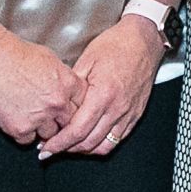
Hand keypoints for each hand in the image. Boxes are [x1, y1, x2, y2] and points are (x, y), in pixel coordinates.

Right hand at [0, 27, 82, 145]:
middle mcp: (57, 103)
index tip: (70, 110)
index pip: (84, 106)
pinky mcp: (19, 128)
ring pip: (50, 135)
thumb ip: (64, 79)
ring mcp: (39, 118)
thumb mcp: (50, 60)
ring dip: (43, 128)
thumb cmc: (16, 54)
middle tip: (51, 117)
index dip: (77, 108)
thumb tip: (69, 91)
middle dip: (62, 122)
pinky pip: (28, 140)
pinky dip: (24, 132)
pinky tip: (18, 117)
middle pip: (70, 124)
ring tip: (31, 114)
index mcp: (68, 84)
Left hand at [43, 12, 164, 156]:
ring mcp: (128, 114)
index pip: (78, 130)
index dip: (59, 143)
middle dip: (67, 149)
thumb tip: (56, 104)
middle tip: (52, 148)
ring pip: (104, 146)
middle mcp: (117, 108)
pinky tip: (90, 140)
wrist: (143, 41)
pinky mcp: (135, 115)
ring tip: (69, 146)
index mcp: (103, 94)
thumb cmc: (116, 45)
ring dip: (84, 150)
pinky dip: (101, 145)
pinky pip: (117, 139)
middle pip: (89, 142)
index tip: (47, 147)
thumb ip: (72, 86)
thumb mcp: (86, 60)